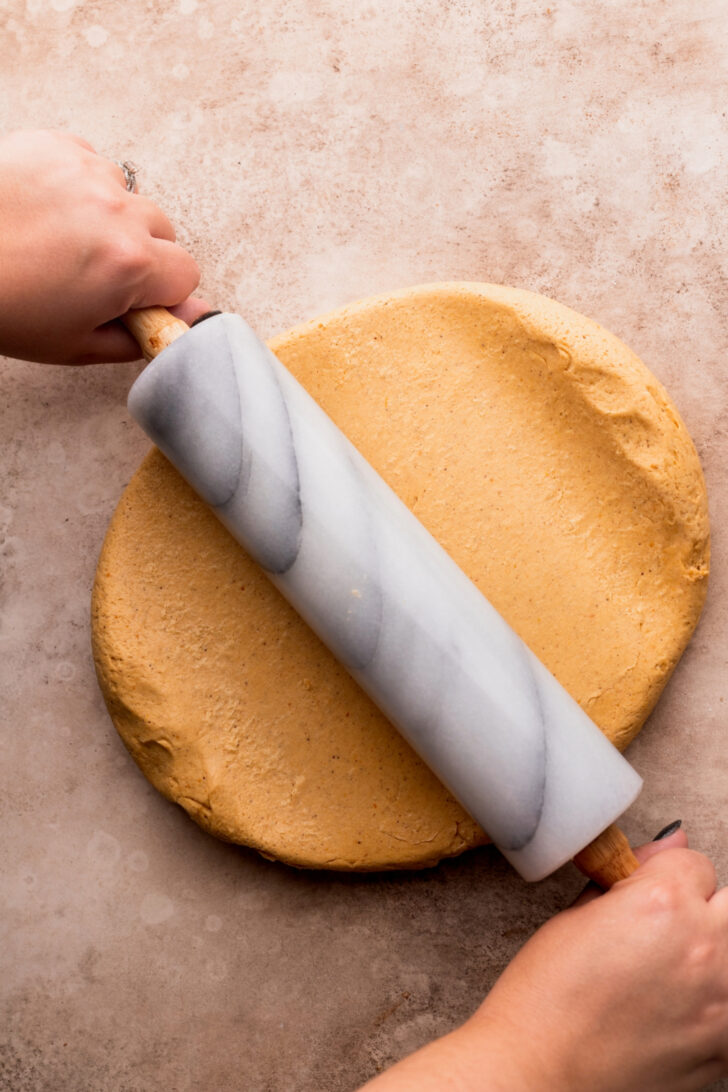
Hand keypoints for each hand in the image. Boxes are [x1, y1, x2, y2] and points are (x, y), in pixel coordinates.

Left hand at [0, 129, 209, 363]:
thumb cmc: (0, 303)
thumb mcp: (73, 345)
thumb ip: (135, 338)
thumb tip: (171, 326)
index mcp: (129, 265)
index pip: (186, 274)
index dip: (162, 292)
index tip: (136, 300)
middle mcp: (116, 210)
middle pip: (163, 230)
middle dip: (142, 253)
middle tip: (96, 274)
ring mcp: (87, 172)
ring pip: (127, 198)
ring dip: (109, 218)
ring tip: (62, 239)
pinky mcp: (57, 146)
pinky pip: (91, 166)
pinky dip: (78, 188)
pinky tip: (46, 211)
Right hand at [362, 828, 727, 1091]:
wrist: (541, 1075)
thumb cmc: (547, 998)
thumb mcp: (577, 916)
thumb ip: (633, 876)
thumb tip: (670, 844)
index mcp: (662, 903)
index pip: (695, 862)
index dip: (665, 876)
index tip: (645, 896)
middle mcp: (704, 948)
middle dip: (700, 906)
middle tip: (660, 930)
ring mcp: (721, 1002)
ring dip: (709, 953)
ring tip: (664, 972)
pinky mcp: (725, 1047)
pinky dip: (710, 1001)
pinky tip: (669, 1010)